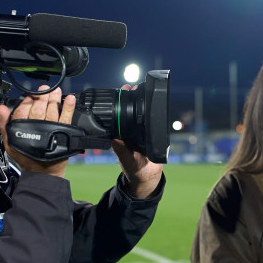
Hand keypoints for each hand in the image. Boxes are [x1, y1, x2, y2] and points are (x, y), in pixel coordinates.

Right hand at [0, 85, 75, 177]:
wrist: (42, 172)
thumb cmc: (26, 157)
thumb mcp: (10, 142)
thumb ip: (4, 124)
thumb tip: (1, 109)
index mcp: (22, 129)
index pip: (24, 109)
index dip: (27, 100)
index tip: (30, 95)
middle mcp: (37, 128)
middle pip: (39, 108)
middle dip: (41, 97)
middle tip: (44, 89)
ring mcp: (51, 130)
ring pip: (52, 111)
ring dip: (54, 99)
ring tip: (55, 91)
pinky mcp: (62, 132)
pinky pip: (66, 118)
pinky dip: (68, 108)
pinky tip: (70, 99)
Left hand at [111, 84, 162, 198]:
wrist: (148, 175)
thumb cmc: (135, 169)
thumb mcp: (128, 159)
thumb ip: (122, 150)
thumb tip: (114, 138)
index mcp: (119, 137)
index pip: (115, 118)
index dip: (116, 105)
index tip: (119, 93)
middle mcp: (126, 133)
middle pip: (124, 113)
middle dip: (125, 99)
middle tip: (128, 86)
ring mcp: (136, 133)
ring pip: (134, 115)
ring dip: (135, 102)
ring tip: (136, 90)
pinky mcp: (146, 135)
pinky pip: (145, 122)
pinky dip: (146, 112)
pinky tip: (148, 103)